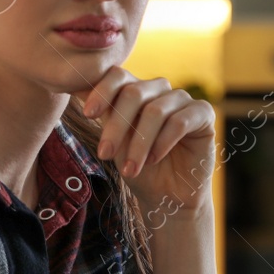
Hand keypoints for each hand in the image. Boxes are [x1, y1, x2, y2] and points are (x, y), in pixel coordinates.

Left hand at [78, 67, 216, 213]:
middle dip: (116, 126)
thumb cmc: (139, 167)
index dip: (102, 91)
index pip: (118, 76)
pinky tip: (154, 159)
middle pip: (134, 92)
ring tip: (130, 170)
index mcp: (136, 90)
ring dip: (138, 144)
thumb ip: (101, 112)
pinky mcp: (203, 114)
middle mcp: (159, 90)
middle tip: (104, 155)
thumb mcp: (114, 140)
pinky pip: (180, 121)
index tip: (87, 115)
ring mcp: (182, 100)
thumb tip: (71, 84)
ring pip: (156, 110)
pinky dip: (163, 142)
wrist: (167, 198)